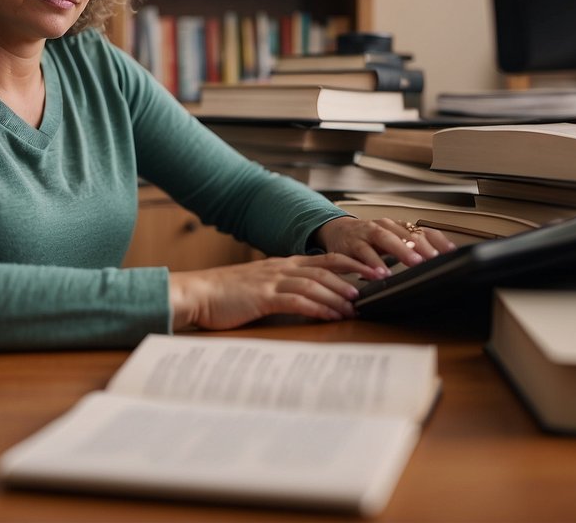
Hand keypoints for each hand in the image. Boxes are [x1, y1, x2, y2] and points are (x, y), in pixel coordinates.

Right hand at [168, 253, 368, 330]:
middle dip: (355, 274)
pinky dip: (318, 308)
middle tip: (378, 282)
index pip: (325, 259)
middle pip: (326, 268)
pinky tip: (331, 315)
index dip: (351, 262)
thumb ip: (284, 290)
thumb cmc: (226, 294)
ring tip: (358, 303)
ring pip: (315, 283)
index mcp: (283, 264)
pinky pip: (297, 301)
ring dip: (339, 293)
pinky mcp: (263, 297)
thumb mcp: (260, 286)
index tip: (373, 268)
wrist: (197, 293)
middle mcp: (281, 269)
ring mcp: (272, 282)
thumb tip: (309, 300)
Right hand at [311, 216, 457, 278]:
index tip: (451, 253)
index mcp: (398, 226)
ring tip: (413, 262)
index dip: (437, 241)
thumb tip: (437, 262)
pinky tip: (381, 272)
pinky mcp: (352, 243)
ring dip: (400, 250)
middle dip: (421, 246)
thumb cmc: (368, 240)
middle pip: (406, 233)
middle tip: (434, 258)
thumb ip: (410, 249)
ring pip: (385, 238)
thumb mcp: (391, 242)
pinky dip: (373, 262)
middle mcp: (385, 226)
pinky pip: (363, 252)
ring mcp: (367, 232)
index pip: (422, 231)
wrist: (338, 231)